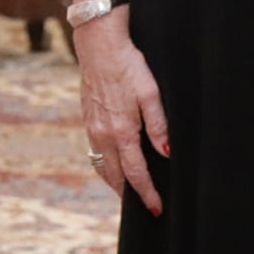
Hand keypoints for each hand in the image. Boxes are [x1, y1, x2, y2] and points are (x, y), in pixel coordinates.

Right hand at [72, 0, 168, 214]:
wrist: (98, 45)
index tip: (156, 208)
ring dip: (114, 183)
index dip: (147, 193)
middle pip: (115, 176)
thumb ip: (159, 126)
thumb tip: (166, 154)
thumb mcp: (150, 93)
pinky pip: (94, 153)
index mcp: (122, 131)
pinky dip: (104, 166)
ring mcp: (92, 128)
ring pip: (101, 167)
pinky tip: (113, 165)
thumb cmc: (129, 65)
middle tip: (143, 208)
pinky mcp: (87, 120)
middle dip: (129, 194)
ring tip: (128, 193)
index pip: (136, 173)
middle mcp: (103, 135)